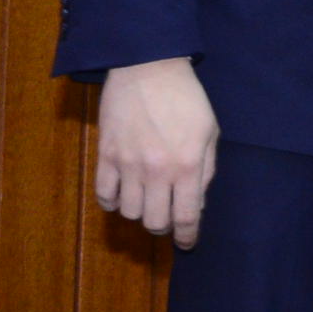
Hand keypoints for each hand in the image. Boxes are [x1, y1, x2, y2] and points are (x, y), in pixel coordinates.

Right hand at [93, 56, 219, 247]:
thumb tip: (196, 203)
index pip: (185, 217)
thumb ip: (206, 170)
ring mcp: (127, 164)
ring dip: (139, 213)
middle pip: (154, 221)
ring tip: (146, 201)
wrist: (148, 67)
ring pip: (128, 212)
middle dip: (163, 227)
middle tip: (167, 218)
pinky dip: (112, 202)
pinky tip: (122, 195)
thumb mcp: (209, 132)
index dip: (187, 237)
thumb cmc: (186, 98)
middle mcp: (156, 170)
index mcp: (186, 166)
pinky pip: (103, 194)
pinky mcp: (105, 154)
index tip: (187, 244)